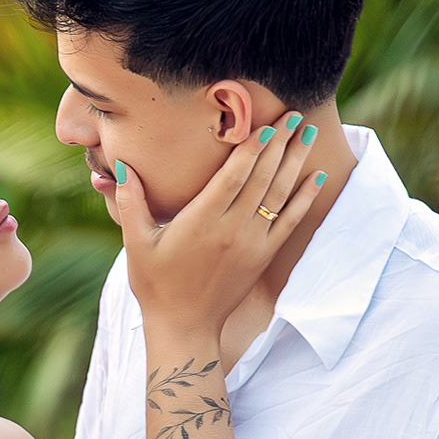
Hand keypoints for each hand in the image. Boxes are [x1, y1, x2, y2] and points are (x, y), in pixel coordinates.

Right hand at [115, 116, 323, 336]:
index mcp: (201, 222)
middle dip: (279, 144)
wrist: (184, 325)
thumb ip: (131, 202)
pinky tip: (317, 176)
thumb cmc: (156, 284)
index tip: (265, 124)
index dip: (251, 149)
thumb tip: (121, 167)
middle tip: (293, 113)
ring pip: (278, 194)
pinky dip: (304, 197)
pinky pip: (290, 221)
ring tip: (307, 132)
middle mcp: (232, 230)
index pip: (232, 178)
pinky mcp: (263, 256)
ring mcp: (252, 243)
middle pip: (261, 178)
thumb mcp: (136, 243)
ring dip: (295, 161)